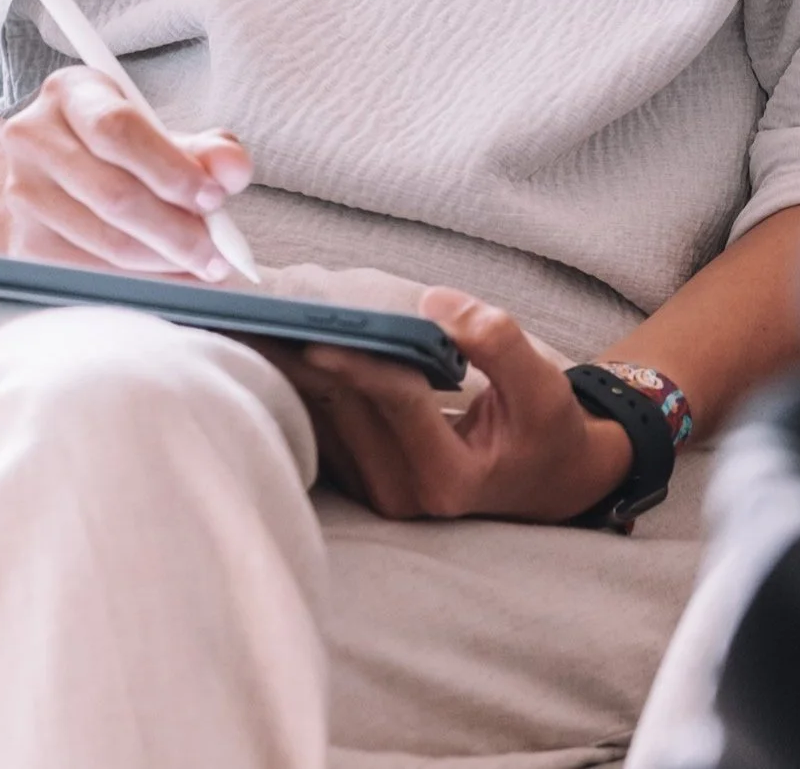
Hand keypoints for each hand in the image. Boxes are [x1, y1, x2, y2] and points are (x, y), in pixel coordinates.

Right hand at [0, 66, 253, 283]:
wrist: (45, 169)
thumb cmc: (114, 144)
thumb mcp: (158, 130)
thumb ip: (204, 148)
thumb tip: (233, 170)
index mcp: (71, 93)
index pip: (118, 130)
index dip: (171, 169)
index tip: (215, 198)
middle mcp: (34, 138)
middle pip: (112, 193)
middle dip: (176, 229)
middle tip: (217, 250)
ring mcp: (22, 193)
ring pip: (103, 240)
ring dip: (162, 261)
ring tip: (201, 264)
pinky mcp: (23, 243)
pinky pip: (89, 272)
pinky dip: (138, 282)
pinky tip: (171, 278)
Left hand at [272, 291, 634, 522]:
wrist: (547, 480)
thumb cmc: (545, 430)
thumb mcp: (544, 387)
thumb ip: (496, 342)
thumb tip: (435, 304)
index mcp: (451, 479)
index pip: (398, 406)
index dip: (361, 365)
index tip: (316, 336)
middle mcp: (407, 495)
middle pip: (350, 411)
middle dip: (310, 360)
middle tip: (257, 319)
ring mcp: (381, 492)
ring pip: (329, 420)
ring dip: (294, 373)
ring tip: (252, 327)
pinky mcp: (365, 480)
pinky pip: (327, 427)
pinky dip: (306, 387)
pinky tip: (274, 350)